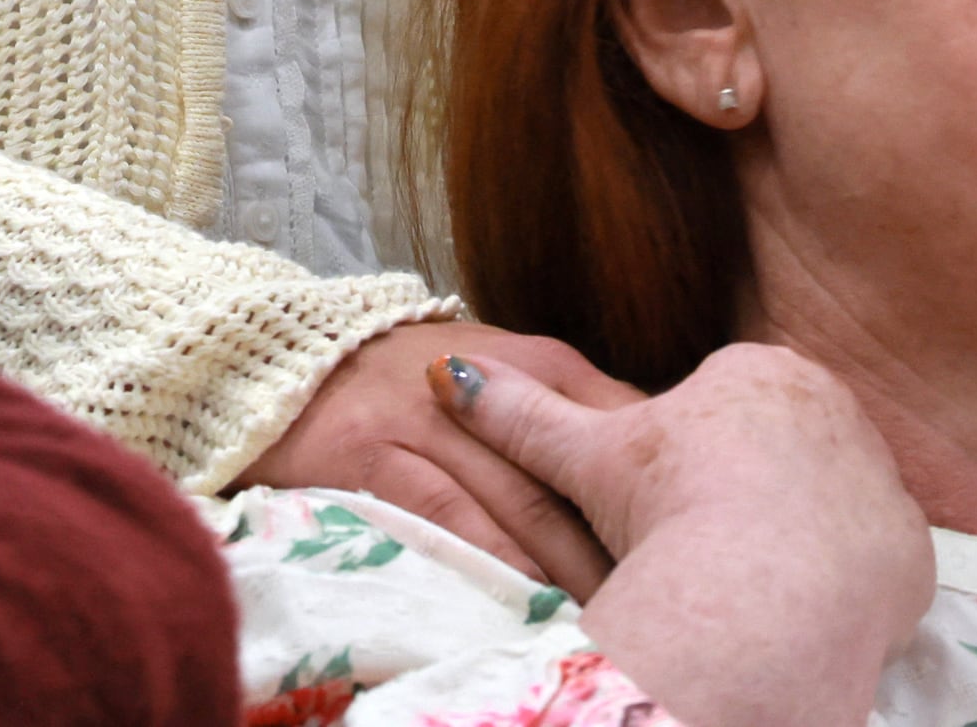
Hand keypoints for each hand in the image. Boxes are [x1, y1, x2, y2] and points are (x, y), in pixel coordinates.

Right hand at [246, 321, 638, 593]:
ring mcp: (426, 420)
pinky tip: (517, 606)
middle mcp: (489, 384)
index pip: (618, 421)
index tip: (692, 542)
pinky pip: (443, 520)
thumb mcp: (501, 377)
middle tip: (658, 601)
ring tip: (601, 620)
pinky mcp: (371, 456)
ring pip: (515, 503)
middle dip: (615, 546)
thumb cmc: (411, 380)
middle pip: (572, 476)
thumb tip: (661, 467)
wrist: (284, 355)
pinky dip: (487, 565)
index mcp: (536, 362)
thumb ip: (571, 414)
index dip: (654, 489)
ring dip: (560, 569)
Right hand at [442, 345, 930, 726]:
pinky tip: (803, 614)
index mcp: (760, 372)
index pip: (723, 416)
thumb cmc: (671, 507)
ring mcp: (881, 474)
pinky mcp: (913, 542)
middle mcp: (835, 407)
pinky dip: (846, 587)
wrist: (761, 589)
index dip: (685, 472)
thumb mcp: (589, 457)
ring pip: (828, 510)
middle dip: (747, 503)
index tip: (667, 516)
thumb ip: (523, 411)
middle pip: (780, 460)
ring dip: (798, 544)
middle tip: (703, 558)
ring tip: (746, 591)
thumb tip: (445, 370)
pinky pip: (875, 562)